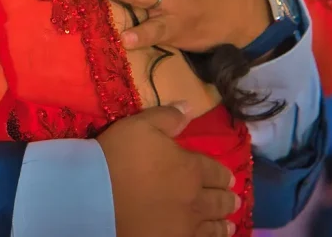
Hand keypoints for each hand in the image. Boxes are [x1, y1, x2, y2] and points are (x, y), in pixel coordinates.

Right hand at [100, 105, 237, 236]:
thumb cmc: (119, 156)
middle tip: (234, 199)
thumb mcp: (141, 125)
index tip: (229, 178)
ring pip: (212, 225)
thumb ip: (168, 117)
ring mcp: (185, 225)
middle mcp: (195, 198)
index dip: (223, 174)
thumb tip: (190, 107)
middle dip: (227, 198)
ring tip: (229, 222)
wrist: (98, 194)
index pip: (215, 171)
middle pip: (218, 200)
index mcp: (191, 168)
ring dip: (222, 222)